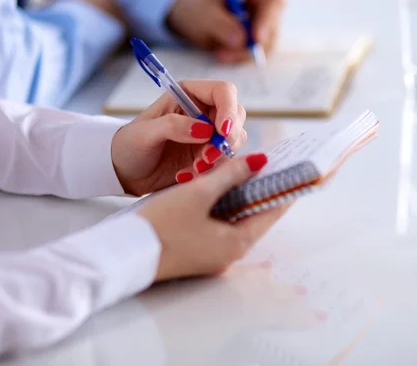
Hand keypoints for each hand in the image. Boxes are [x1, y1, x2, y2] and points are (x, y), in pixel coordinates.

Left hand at [111, 80, 246, 195]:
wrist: (125, 173)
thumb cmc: (129, 146)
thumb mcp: (145, 133)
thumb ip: (173, 126)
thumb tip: (204, 129)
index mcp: (189, 95)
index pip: (223, 91)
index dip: (229, 109)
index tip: (223, 131)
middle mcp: (204, 112)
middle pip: (236, 116)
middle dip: (227, 139)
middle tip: (207, 158)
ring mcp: (209, 135)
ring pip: (234, 141)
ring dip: (219, 157)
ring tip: (195, 169)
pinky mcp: (209, 156)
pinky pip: (225, 161)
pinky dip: (212, 171)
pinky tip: (187, 176)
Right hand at [137, 153, 291, 281]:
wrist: (122, 253)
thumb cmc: (159, 226)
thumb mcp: (197, 193)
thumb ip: (229, 174)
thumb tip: (258, 161)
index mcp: (236, 243)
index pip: (272, 211)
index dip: (283, 187)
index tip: (293, 168)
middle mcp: (230, 253)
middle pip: (256, 215)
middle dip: (262, 188)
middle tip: (268, 162)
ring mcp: (213, 255)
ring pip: (238, 219)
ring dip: (243, 196)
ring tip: (248, 168)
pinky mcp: (198, 251)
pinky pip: (221, 225)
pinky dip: (225, 206)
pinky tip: (222, 187)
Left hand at [166, 0, 284, 62]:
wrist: (191, 17)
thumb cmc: (197, 8)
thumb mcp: (204, 15)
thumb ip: (221, 25)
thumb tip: (240, 40)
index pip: (272, 2)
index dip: (267, 21)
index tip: (256, 39)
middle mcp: (263, 4)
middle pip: (271, 28)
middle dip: (250, 45)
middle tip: (223, 54)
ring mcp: (262, 23)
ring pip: (265, 45)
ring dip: (241, 54)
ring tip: (218, 54)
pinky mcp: (257, 40)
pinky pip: (255, 53)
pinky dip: (239, 57)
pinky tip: (221, 54)